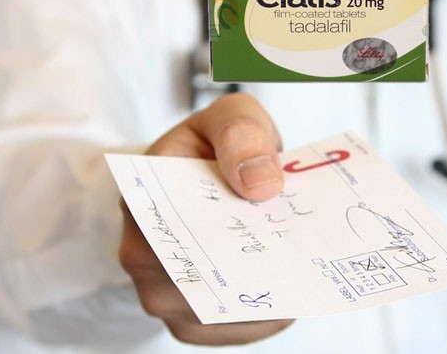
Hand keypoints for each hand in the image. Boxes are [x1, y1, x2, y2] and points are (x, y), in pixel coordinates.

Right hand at [118, 93, 292, 344]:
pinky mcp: (188, 322)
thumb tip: (261, 185)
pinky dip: (265, 316)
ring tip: (305, 269)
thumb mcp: (231, 116)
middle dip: (257, 265)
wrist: (207, 176)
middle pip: (204, 275)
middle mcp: (141, 255)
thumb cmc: (216, 147)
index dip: (229, 226)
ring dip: (267, 295)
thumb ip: (241, 133)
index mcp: (142, 198)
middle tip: (305, 250)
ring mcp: (161, 294)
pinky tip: (292, 292)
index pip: (179, 222)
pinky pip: (231, 330)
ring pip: (221, 310)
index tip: (274, 215)